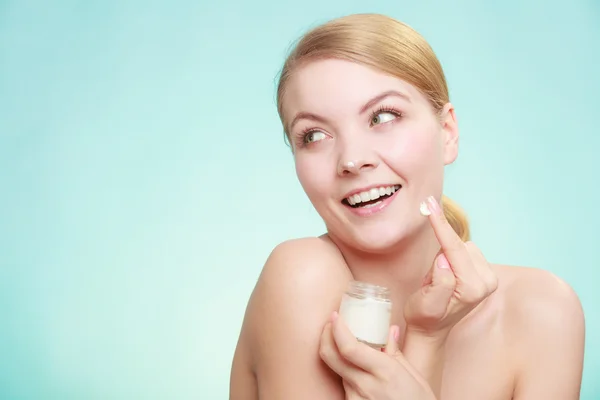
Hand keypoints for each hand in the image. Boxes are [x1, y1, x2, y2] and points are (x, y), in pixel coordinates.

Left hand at [319, 312, 435, 399]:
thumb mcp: (415, 377)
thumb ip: (397, 353)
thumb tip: (390, 331)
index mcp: (385, 372)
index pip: (349, 348)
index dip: (337, 330)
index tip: (335, 316)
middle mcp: (366, 386)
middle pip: (331, 357)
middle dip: (326, 336)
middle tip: (331, 325)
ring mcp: (356, 399)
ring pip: (338, 371)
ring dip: (339, 356)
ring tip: (349, 348)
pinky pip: (345, 386)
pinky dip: (348, 374)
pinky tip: (357, 370)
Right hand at [404, 195, 498, 338]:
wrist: (430, 328)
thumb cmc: (424, 317)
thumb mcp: (425, 304)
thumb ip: (439, 283)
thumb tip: (444, 259)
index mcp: (474, 288)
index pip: (455, 249)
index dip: (440, 226)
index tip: (430, 205)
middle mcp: (487, 281)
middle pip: (458, 245)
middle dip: (439, 252)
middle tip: (428, 278)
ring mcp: (487, 276)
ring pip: (460, 246)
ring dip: (444, 255)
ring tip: (435, 280)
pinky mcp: (483, 271)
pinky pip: (462, 249)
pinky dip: (449, 256)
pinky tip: (444, 274)